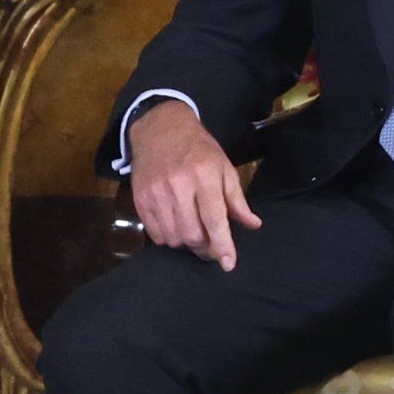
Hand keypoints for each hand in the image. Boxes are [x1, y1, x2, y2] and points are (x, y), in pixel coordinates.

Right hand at [127, 99, 263, 271]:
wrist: (160, 128)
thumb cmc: (198, 149)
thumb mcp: (223, 167)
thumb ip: (237, 199)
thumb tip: (253, 225)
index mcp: (204, 177)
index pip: (214, 220)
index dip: (222, 245)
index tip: (229, 264)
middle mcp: (178, 186)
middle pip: (192, 235)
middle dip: (205, 248)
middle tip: (212, 247)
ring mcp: (155, 194)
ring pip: (173, 238)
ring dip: (186, 244)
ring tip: (194, 234)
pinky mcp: (140, 199)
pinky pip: (155, 234)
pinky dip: (168, 238)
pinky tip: (176, 227)